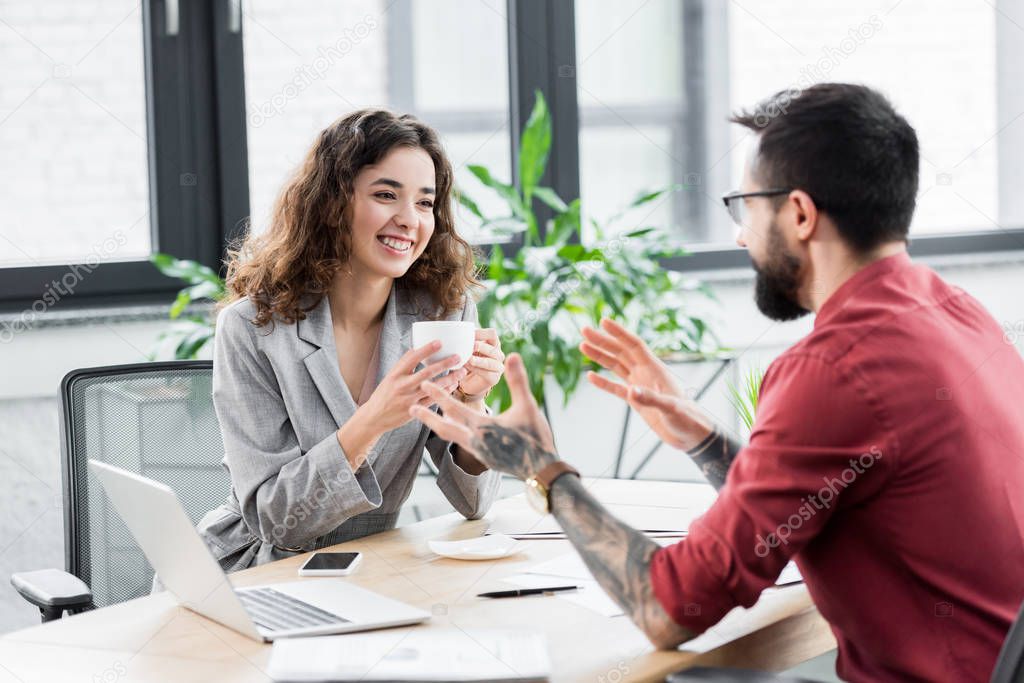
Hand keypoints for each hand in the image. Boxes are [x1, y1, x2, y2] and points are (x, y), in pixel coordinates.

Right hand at [361, 340, 466, 433]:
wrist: (374, 417)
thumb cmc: (383, 394)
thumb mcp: (389, 377)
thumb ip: (403, 365)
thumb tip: (416, 348)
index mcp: (395, 374)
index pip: (412, 358)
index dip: (426, 349)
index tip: (440, 342)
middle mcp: (402, 385)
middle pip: (427, 372)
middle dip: (444, 364)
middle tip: (458, 357)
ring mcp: (409, 399)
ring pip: (433, 387)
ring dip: (449, 379)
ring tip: (461, 372)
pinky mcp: (415, 410)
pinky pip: (433, 400)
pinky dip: (444, 392)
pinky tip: (453, 386)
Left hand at [410, 353, 557, 479]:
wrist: (543, 470)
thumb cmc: (536, 438)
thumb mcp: (528, 407)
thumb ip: (518, 381)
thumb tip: (512, 356)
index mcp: (483, 428)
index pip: (455, 409)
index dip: (438, 395)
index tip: (424, 384)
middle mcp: (476, 442)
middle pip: (444, 428)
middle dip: (427, 417)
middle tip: (411, 407)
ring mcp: (479, 453)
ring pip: (453, 437)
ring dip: (439, 426)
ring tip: (430, 418)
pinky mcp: (486, 459)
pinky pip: (463, 444)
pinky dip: (455, 433)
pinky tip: (458, 430)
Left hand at [456, 328, 504, 400]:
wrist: (468, 382)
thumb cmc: (467, 361)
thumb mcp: (467, 349)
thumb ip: (466, 341)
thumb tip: (454, 332)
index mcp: (493, 343)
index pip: (492, 334)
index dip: (480, 333)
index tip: (468, 335)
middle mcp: (498, 354)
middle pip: (492, 348)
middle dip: (480, 347)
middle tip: (469, 347)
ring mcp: (498, 367)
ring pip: (490, 362)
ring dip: (477, 360)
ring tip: (467, 359)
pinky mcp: (494, 378)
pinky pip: (486, 373)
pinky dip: (475, 369)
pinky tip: (467, 367)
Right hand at [580, 318, 710, 449]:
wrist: (691, 435)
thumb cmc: (687, 419)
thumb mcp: (671, 408)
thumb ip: (651, 399)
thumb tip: (630, 391)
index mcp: (655, 369)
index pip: (634, 345)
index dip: (619, 333)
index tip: (603, 321)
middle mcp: (646, 373)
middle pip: (621, 352)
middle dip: (603, 340)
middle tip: (584, 330)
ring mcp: (640, 386)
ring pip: (616, 366)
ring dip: (600, 356)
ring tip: (583, 346)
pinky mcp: (635, 400)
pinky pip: (615, 388)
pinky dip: (603, 382)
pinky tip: (591, 376)